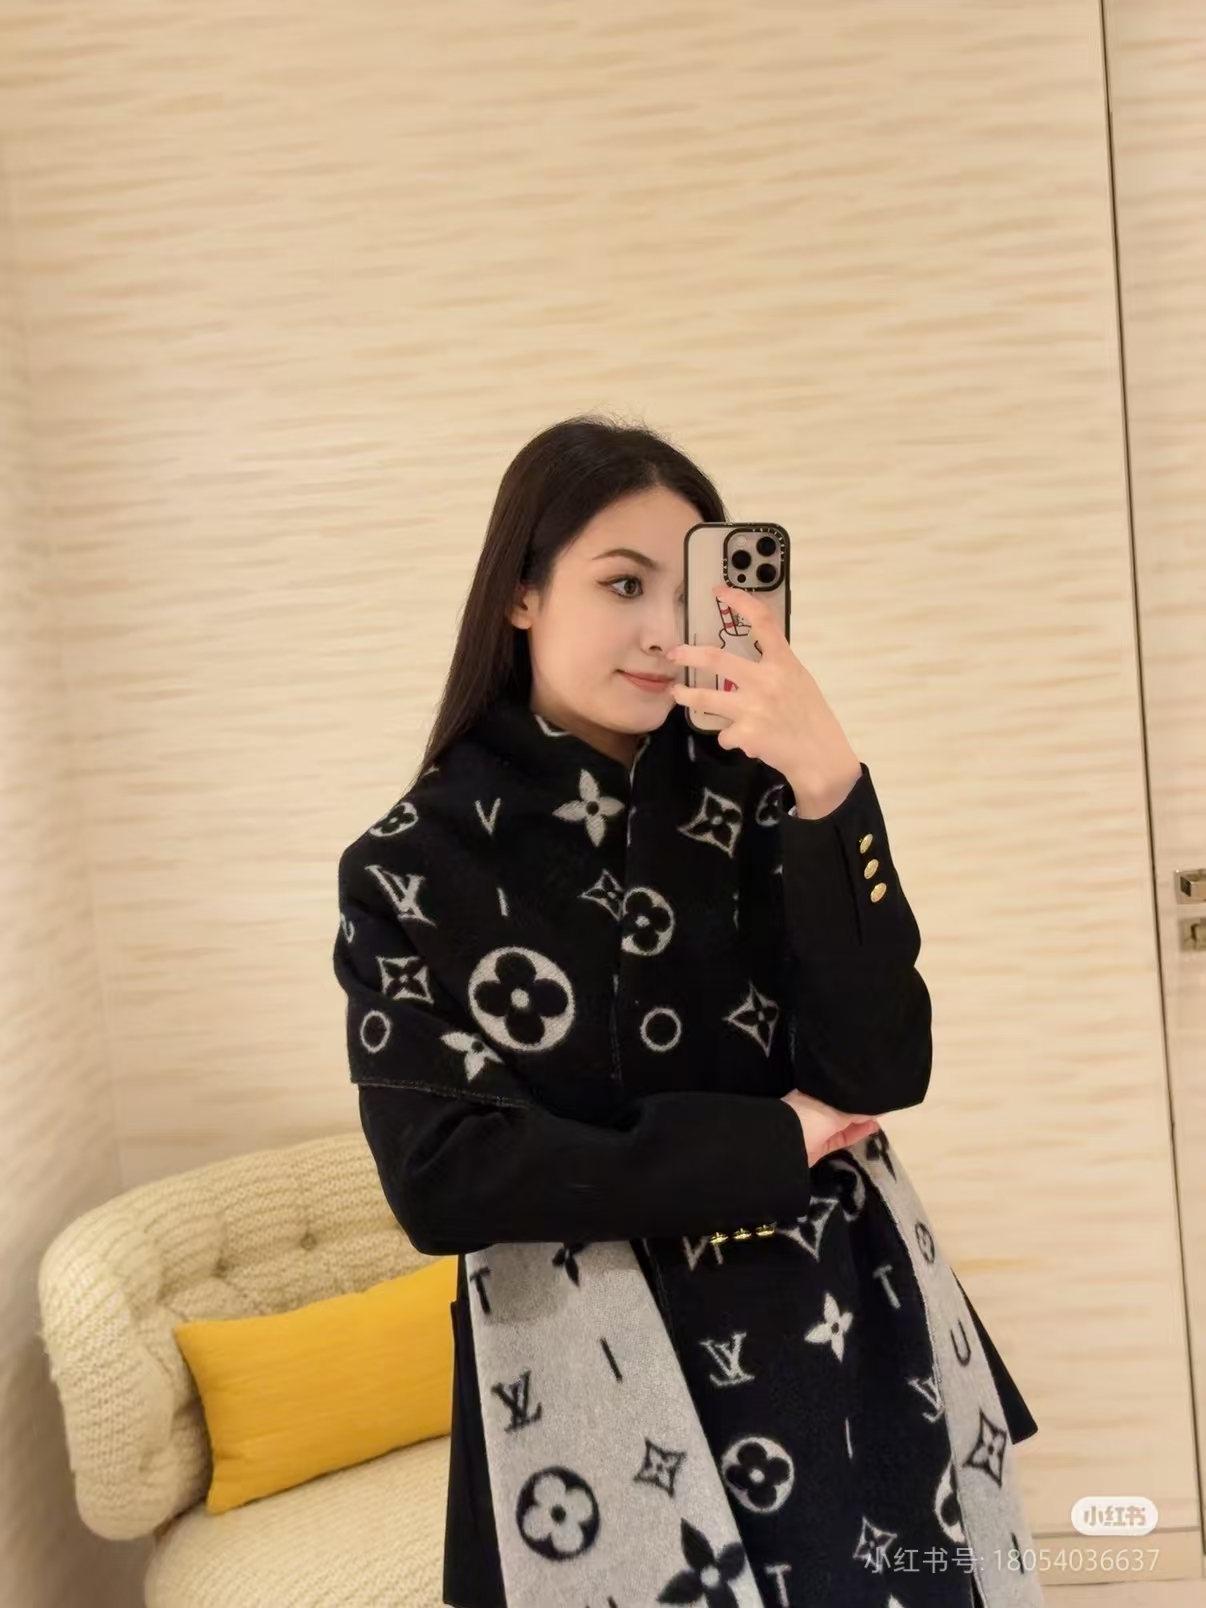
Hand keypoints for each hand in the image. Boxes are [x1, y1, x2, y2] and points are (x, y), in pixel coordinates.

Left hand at [666, 583, 861, 814]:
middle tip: (674, 653)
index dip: (739, 601)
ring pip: (706, 699)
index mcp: (784, 663)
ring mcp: (754, 708)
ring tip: (676, 694)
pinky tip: (739, 739)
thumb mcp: (799, 681)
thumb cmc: (810, 716)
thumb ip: (775, 667)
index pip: (762, 621)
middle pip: (717, 659)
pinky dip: (728, 736)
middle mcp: (766, 681)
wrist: (820, 756)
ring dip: (686, 696)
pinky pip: (723, 733)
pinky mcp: (746, 734)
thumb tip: (748, 658)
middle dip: (688, 655)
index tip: (719, 592)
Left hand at [781, 1088, 879, 1167]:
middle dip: (859, 1106)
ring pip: (843, 1123)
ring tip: (881, 1116)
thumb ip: (855, 1109)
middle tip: (882, 1103)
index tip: (874, 1090)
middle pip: (841, 1106)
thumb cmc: (807, 1116)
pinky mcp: (821, 1146)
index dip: (855, 1090)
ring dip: (862, 1120)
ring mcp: (817, 1128)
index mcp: (813, 1093)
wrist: (785, 1146)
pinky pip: (842, 1137)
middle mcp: (814, 1109)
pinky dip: (856, 1134)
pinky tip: (872, 1128)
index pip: (837, 1089)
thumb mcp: (833, 1109)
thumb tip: (876, 1105)